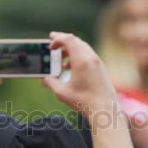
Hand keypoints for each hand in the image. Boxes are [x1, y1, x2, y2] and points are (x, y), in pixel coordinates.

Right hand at [42, 32, 138, 147]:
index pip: (69, 40)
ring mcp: (97, 62)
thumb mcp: (62, 92)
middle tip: (53, 42)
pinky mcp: (100, 67)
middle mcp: (91, 58)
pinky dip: (77, 55)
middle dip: (63, 40)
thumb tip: (43, 78)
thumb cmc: (84, 100)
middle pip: (76, 41)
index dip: (57, 39)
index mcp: (81, 60)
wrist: (105, 108)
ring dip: (70, 49)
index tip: (50, 45)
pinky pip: (87, 54)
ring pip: (82, 47)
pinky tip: (70, 68)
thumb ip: (50, 83)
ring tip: (60, 58)